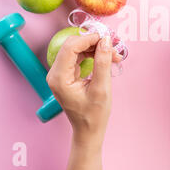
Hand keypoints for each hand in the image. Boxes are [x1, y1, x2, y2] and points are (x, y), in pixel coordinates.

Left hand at [46, 34, 120, 169]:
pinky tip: (106, 58)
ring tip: (113, 55)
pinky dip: (93, 55)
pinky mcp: (67, 75)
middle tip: (113, 47)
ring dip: (95, 49)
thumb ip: (103, 62)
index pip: (70, 47)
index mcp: (59, 78)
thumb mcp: (101, 88)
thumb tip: (106, 41)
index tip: (106, 38)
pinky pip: (79, 57)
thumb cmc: (94, 115)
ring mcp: (60, 74)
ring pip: (77, 50)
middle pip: (72, 46)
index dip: (89, 39)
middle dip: (94, 43)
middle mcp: (56, 74)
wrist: (89, 131)